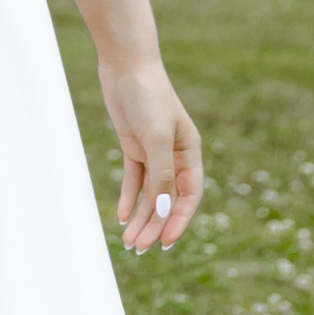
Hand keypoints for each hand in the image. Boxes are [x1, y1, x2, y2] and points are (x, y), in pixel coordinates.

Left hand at [102, 57, 201, 254]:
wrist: (126, 65)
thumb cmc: (149, 97)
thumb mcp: (157, 137)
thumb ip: (162, 175)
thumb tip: (167, 210)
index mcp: (190, 153)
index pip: (189, 197)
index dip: (179, 221)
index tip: (165, 243)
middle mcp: (174, 156)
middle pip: (167, 200)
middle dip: (155, 225)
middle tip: (139, 248)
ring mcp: (154, 151)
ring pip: (150, 193)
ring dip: (141, 217)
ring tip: (129, 241)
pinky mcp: (134, 145)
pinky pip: (134, 179)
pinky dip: (129, 197)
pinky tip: (123, 216)